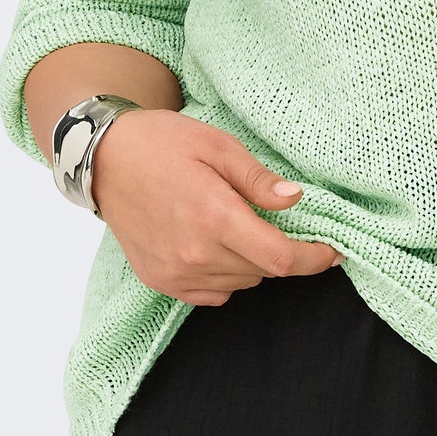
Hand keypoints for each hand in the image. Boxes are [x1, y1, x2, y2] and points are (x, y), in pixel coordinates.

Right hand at [89, 108, 340, 304]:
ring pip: (242, 282)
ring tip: (242, 225)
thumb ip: (258, 179)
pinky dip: (227, 274)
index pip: (280, 258)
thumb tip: (296, 199)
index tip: (333, 251)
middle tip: (278, 221)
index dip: (314, 258)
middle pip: (264, 272)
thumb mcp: (218, 146)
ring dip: (254, 261)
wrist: (103, 159)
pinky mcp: (160, 280)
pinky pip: (213, 292)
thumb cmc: (162, 143)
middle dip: (283, 251)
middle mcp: (195, 254)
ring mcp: (175, 272)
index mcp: (214, 217)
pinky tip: (218, 245)